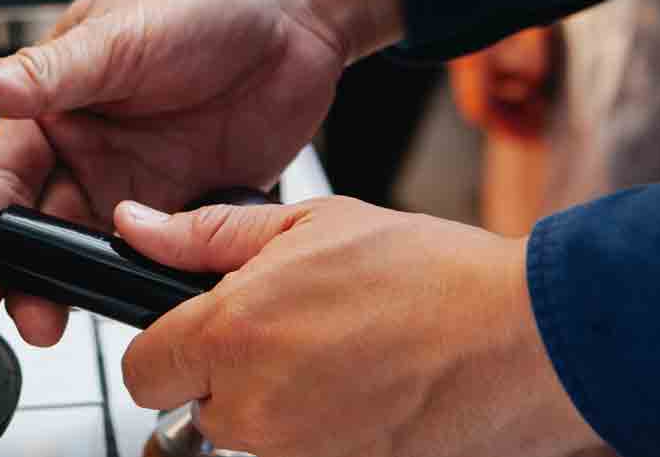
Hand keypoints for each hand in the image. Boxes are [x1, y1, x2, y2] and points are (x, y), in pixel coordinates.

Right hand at [0, 0, 402, 344]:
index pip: (5, 178)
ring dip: (79, 287)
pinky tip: (139, 296)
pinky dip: (146, 278)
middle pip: (42, 229)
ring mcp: (141, 182)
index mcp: (56, 106)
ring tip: (66, 319)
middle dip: (25, 276)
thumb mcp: (114, 38)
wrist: (298, 12)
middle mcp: (91, 151)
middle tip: (23, 316)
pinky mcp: (190, 204)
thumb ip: (40, 75)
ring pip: (95, 252)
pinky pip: (160, 255)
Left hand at [116, 197, 604, 456]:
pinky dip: (318, 429)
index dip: (163, 347)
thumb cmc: (429, 276)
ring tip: (337, 356)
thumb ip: (205, 234)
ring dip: (275, 402)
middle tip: (290, 333)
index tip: (191, 333)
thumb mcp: (309, 225)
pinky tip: (361, 389)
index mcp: (233, 334)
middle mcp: (255, 407)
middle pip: (196, 407)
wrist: (523, 339)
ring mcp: (296, 455)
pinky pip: (298, 453)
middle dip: (226, 373)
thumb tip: (137, 227)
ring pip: (248, 434)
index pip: (141, 370)